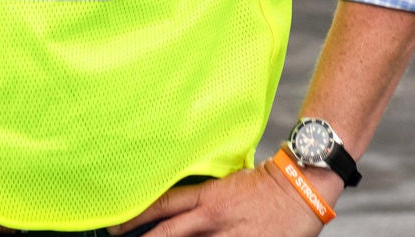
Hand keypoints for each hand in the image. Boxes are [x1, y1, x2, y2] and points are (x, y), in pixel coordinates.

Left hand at [110, 158, 334, 235]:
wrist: (300, 189)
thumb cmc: (265, 184)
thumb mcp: (226, 182)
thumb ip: (201, 195)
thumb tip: (179, 207)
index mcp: (206, 197)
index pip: (160, 206)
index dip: (134, 217)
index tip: (113, 227)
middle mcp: (210, 219)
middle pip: (164, 234)